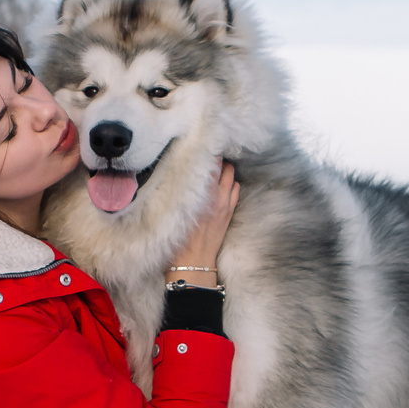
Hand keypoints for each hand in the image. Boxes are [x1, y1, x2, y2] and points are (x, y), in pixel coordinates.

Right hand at [170, 161, 241, 275]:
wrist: (193, 265)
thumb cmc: (178, 240)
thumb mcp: (172, 212)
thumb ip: (178, 190)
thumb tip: (179, 173)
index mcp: (202, 195)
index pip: (211, 163)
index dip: (209, 151)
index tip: (202, 142)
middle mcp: (217, 197)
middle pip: (224, 167)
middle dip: (218, 158)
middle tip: (207, 153)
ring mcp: (225, 205)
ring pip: (231, 177)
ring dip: (225, 170)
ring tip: (215, 166)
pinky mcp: (229, 213)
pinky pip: (235, 190)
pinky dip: (231, 183)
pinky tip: (222, 184)